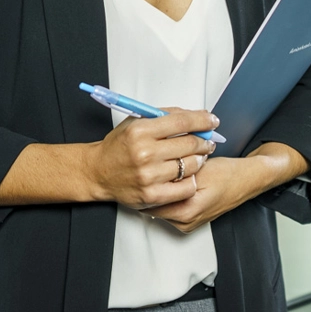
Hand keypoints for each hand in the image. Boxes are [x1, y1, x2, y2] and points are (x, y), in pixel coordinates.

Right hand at [88, 107, 217, 209]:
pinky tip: (187, 174)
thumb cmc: (118, 147)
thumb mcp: (136, 122)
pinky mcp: (152, 195)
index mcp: (140, 131)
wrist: (98, 172)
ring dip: (200, 160)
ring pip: (190, 165)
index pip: (181, 122)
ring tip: (197, 157)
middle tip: (208, 141)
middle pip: (190, 143)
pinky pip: (185, 188)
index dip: (202, 120)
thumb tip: (194, 116)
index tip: (212, 120)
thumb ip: (163, 117)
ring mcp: (149, 176)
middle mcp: (145, 153)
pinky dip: (191, 180)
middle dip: (204, 141)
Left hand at [151, 142, 310, 232]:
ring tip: (163, 173)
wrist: (246, 180)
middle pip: (154, 205)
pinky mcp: (190, 219)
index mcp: (186, 212)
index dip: (145, 183)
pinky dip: (169, 194)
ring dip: (160, 191)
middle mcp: (185, 222)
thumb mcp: (196, 170)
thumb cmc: (227, 174)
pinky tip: (174, 181)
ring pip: (162, 206)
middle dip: (151, 187)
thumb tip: (152, 172)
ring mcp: (188, 222)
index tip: (141, 170)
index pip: (150, 202)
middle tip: (149, 168)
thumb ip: (173, 175)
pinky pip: (171, 207)